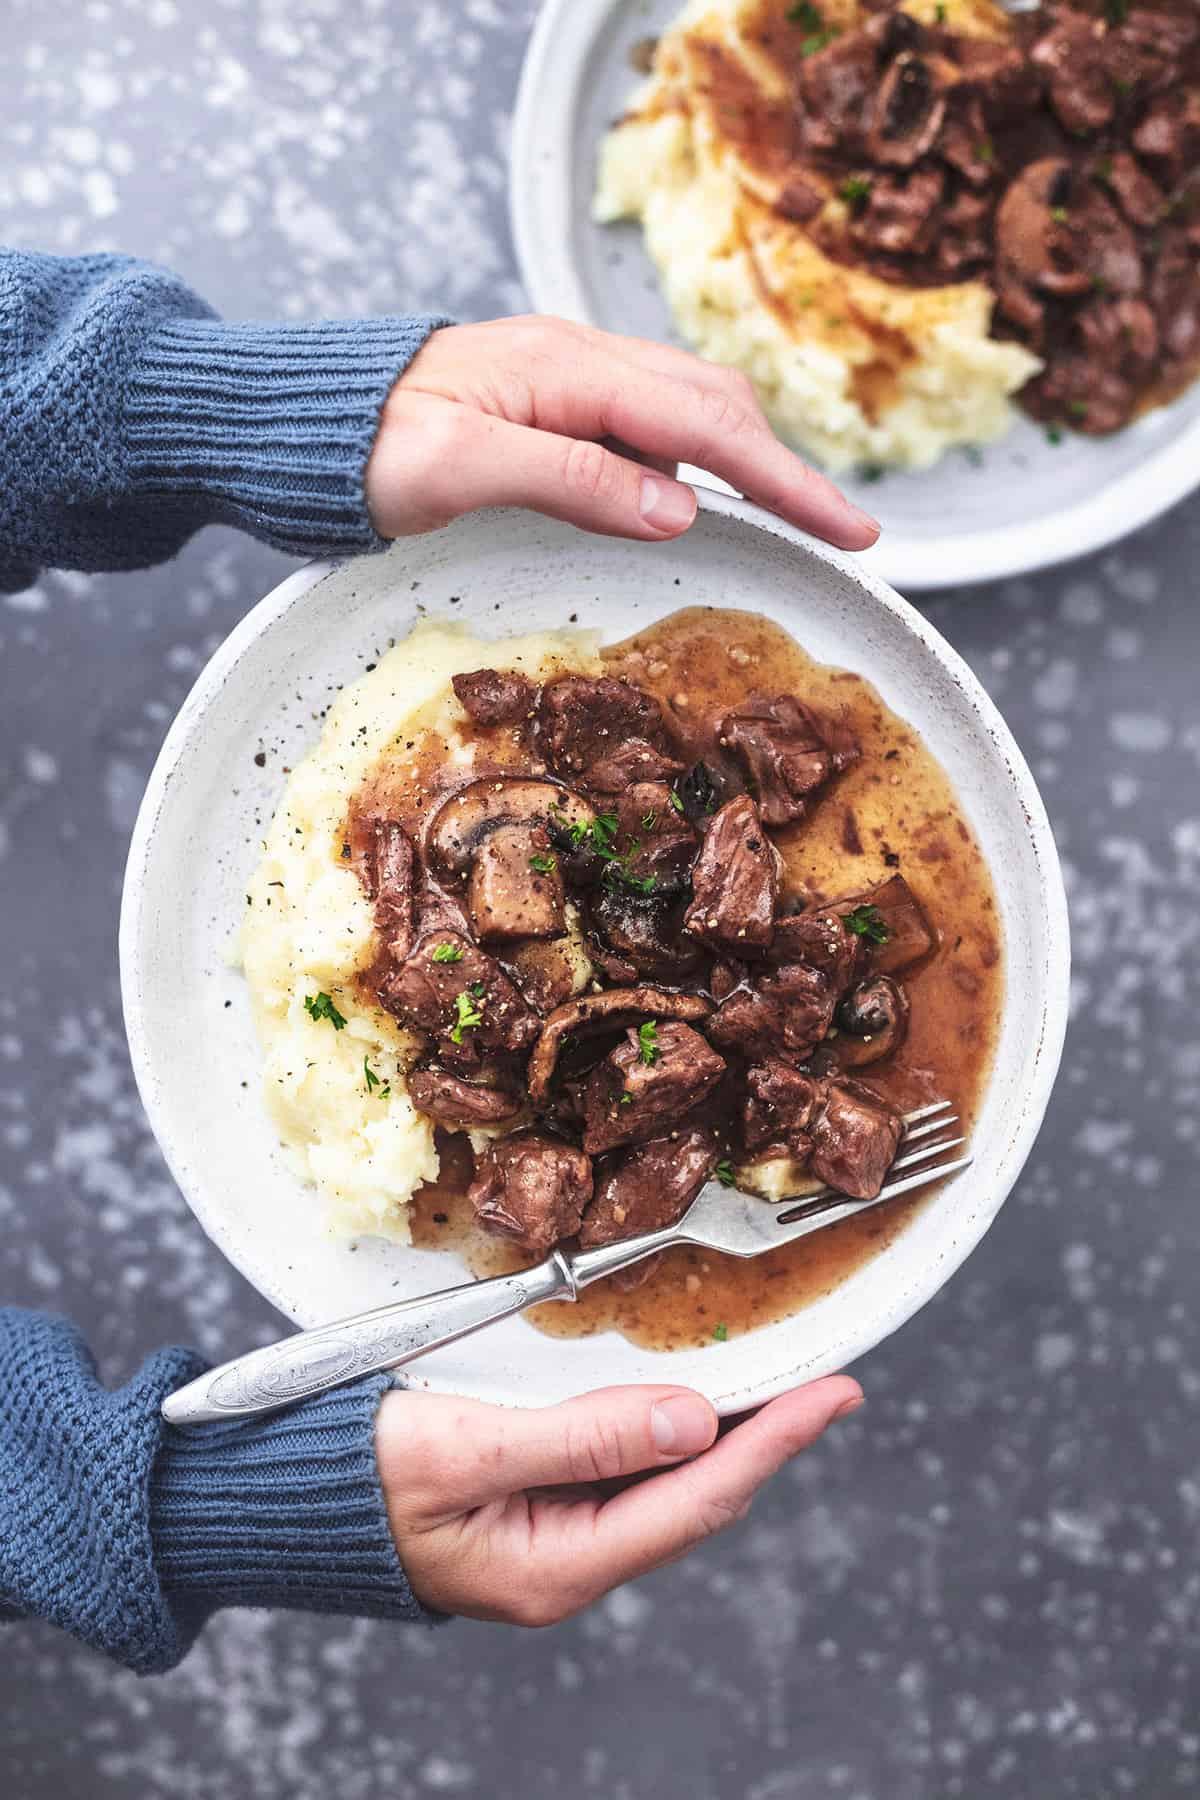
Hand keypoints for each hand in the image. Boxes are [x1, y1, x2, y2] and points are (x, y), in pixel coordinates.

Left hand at [365, 317, 878, 551]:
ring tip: (792, 524)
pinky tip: (697, 505)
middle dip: (786, 470)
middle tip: (843, 535)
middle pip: (717, 404)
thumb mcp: (458, 468)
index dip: (786, 480)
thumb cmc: (361, 443)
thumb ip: (572, 479)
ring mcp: (571, 379)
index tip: (851, 529)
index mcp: (570, 370)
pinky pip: (650, 427)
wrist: (298, 417)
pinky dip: (695, 465)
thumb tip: (680, 510)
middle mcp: (583, 361)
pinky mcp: (556, 403)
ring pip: (690, 411)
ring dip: (747, 464)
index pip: (706, 424)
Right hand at [376, 1375, 862, 1624]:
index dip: (776, 1442)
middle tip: (829, 1384)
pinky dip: (667, 1432)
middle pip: (695, 1499)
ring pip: (664, 1488)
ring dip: (725, 1437)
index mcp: (557, 1567)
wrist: (281, 1501)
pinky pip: (623, 1473)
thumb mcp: (464, 1447)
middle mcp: (568, 1563)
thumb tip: (693, 1421)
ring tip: (782, 1388)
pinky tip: (690, 1402)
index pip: (697, 1498)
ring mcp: (552, 1540)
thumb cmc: (355, 1478)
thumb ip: (579, 1435)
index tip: (837, 1394)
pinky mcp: (535, 1508)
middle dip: (767, 1440)